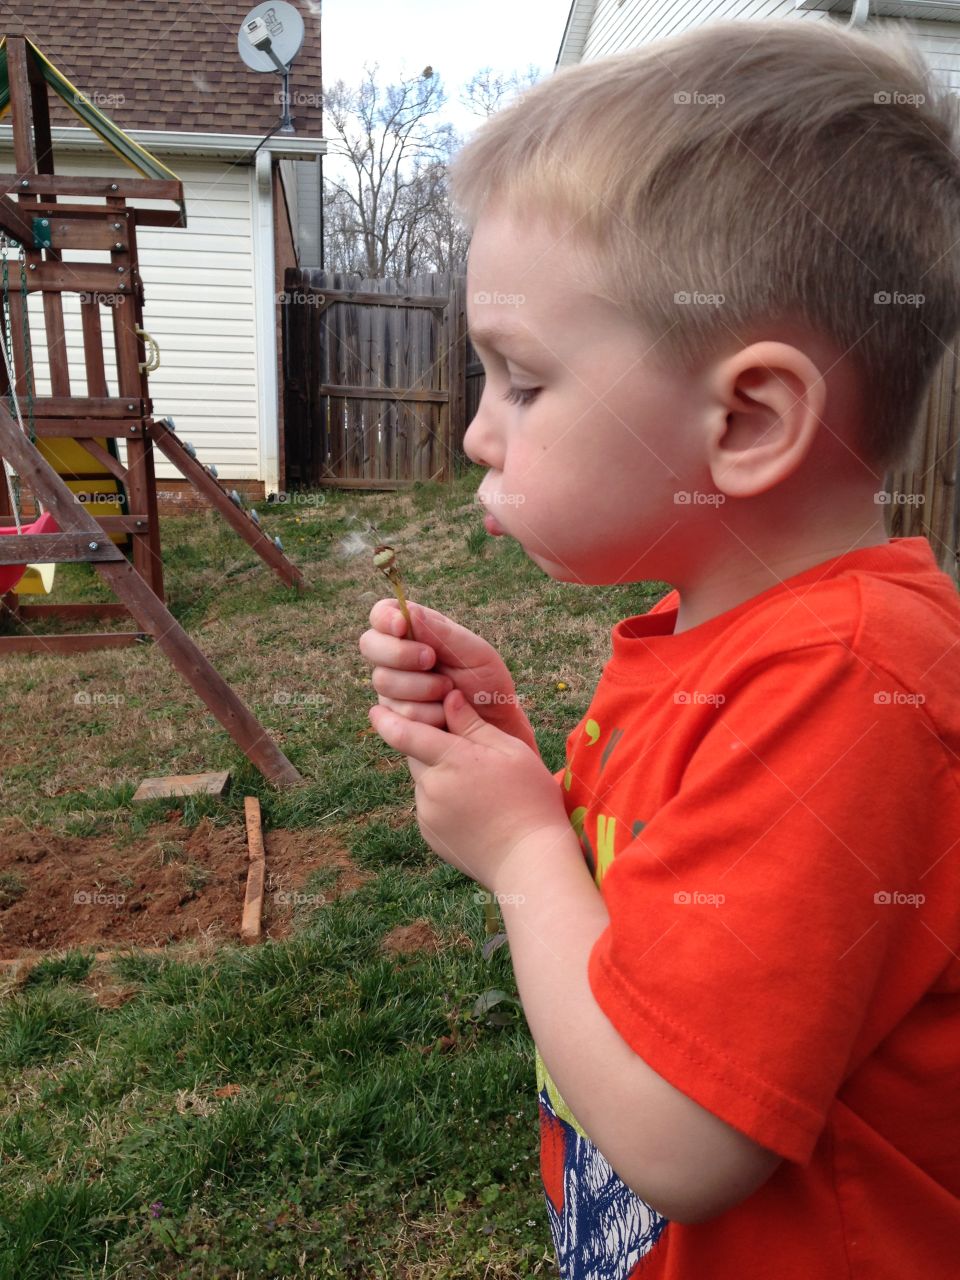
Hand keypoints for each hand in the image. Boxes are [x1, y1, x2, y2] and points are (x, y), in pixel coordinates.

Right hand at [359, 599, 537, 749]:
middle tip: (431, 660)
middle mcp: (396, 657)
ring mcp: (391, 687)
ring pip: (384, 681)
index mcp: (416, 631)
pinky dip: (427, 713)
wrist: (495, 726)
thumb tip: (408, 612)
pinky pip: (396, 713)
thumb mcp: (474, 653)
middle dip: (400, 653)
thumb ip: (441, 633)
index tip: (403, 626)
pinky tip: (445, 714)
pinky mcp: (393, 717)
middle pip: (369, 644)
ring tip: (450, 692)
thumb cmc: (486, 683)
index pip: (382, 614)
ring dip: (422, 687)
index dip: (385, 618)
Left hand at [369, 688, 569, 893]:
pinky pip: (429, 807)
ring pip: (425, 782)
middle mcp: (432, 787)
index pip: (405, 734)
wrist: (530, 861)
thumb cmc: (530, 800)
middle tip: (467, 757)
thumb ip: (474, 725)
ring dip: (440, 777)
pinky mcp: (430, 835)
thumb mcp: (512, 752)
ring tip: (479, 789)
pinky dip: (443, 801)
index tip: (375, 709)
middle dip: (432, 749)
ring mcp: (428, 814)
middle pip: (417, 756)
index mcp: (453, 760)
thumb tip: (448, 697)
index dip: (387, 720)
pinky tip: (474, 810)